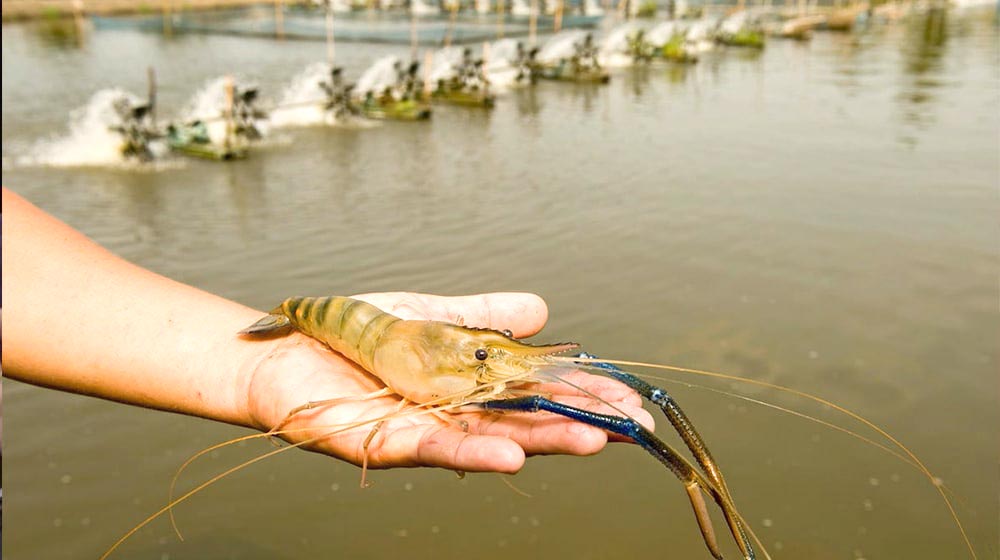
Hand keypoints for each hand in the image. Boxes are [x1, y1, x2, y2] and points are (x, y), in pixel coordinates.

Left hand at [243, 292, 653, 473]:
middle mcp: (456, 414)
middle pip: (527, 422)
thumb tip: (544, 310)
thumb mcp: (433, 315)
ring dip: (543, 443)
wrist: (288, 349)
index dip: (582, 395)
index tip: (629, 397)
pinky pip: (438, 451)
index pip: (537, 393)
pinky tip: (514, 459)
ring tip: (594, 441)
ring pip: (493, 442)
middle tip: (634, 425)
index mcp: (470, 386)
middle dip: (580, 422)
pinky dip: (476, 456)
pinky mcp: (389, 444)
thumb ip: (485, 316)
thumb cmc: (357, 333)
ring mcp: (426, 432)